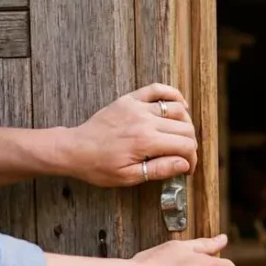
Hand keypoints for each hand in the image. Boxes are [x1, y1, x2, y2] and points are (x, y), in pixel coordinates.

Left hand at [62, 83, 198, 186]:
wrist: (74, 149)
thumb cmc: (98, 166)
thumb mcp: (128, 176)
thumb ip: (160, 169)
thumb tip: (184, 164)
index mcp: (146, 142)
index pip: (185, 146)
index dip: (191, 159)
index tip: (187, 168)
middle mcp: (145, 120)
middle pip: (185, 128)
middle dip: (190, 144)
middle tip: (184, 156)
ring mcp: (138, 107)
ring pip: (177, 109)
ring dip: (185, 123)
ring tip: (180, 136)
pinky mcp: (130, 99)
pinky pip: (157, 89)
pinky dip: (173, 94)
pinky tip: (180, 105)